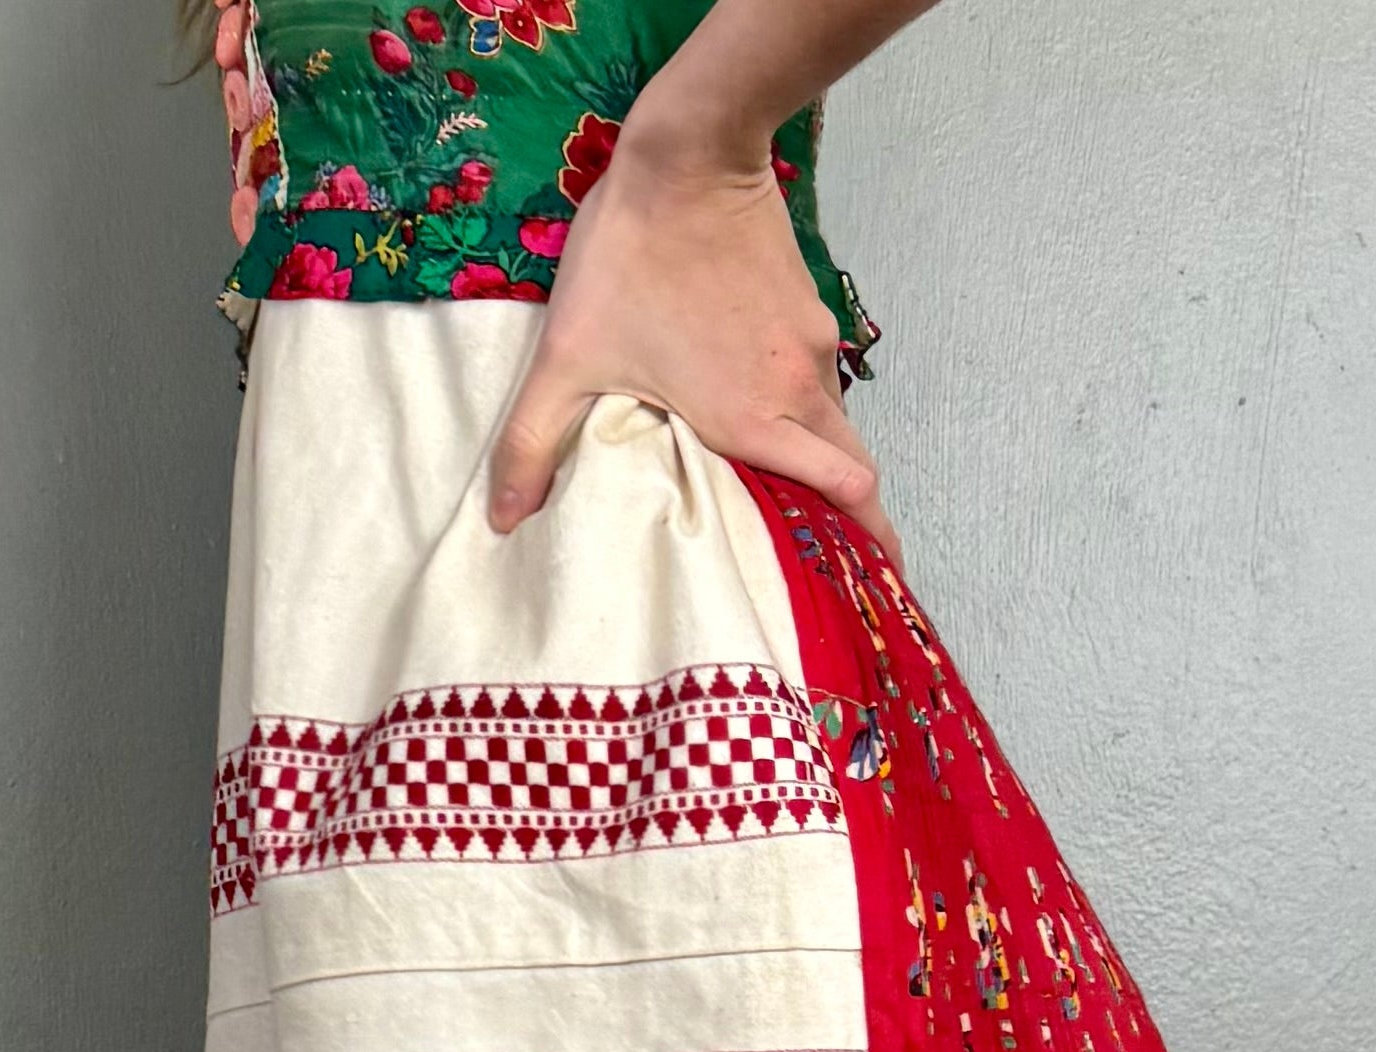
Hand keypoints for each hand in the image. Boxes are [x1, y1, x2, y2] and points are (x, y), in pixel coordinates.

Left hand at [487, 103, 900, 564]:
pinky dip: (801, 405)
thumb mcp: (567, 356)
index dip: (872, 542)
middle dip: (857, 516)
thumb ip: (532, 443)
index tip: (873, 577)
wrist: (689, 150)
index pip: (850, 496)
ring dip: (822, 459)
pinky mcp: (808, 307)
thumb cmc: (631, 256)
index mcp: (757, 420)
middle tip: (838, 551)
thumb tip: (502, 520)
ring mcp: (813, 344)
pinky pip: (817, 376)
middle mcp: (800, 390)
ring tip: (785, 483)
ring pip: (836, 424)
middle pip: (855, 471)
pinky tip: (757, 402)